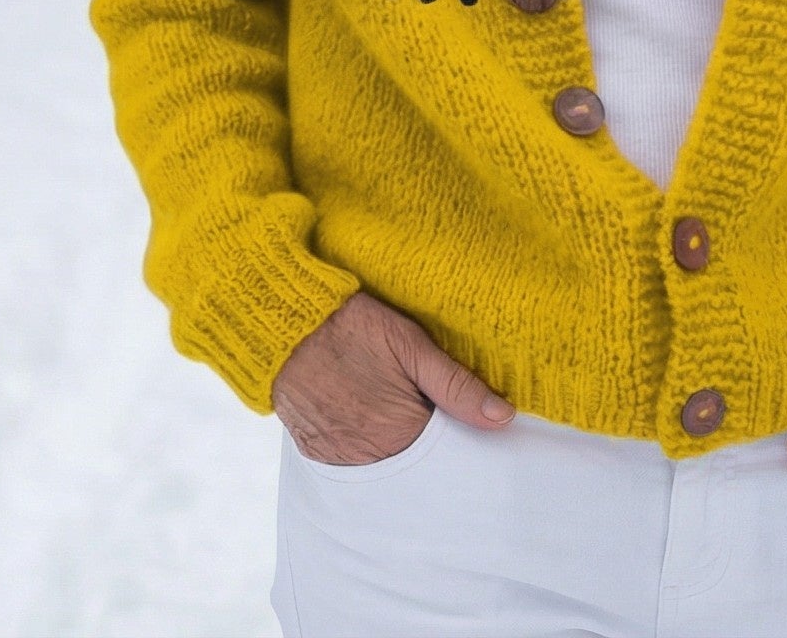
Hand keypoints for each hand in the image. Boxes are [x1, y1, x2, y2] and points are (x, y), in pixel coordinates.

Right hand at [271, 289, 515, 465]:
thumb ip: (456, 384)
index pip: (450, 454)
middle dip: (431, 442)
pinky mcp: (318, 453)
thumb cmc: (351, 325)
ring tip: (396, 407)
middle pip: (418, 464)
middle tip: (427, 407)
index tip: (469, 420)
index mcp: (402, 432)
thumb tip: (503, 417)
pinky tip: (370, 415)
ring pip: (388, 464)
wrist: (282, 322)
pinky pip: (355, 462)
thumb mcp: (410, 343)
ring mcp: (341, 458)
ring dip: (399, 445)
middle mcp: (371, 457)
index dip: (461, 435)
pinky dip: (368, 445)